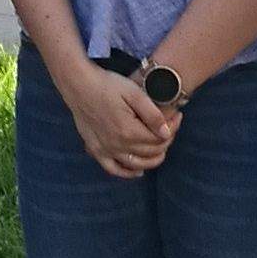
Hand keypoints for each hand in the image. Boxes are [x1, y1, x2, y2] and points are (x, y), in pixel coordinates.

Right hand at [55, 56, 177, 179]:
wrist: (78, 84)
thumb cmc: (107, 85)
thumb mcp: (134, 93)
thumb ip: (152, 114)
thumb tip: (166, 133)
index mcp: (129, 131)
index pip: (159, 139)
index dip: (173, 129)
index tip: (178, 116)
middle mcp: (118, 145)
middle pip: (150, 152)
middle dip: (166, 141)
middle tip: (171, 127)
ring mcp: (106, 149)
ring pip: (136, 164)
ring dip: (152, 160)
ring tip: (161, 147)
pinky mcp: (95, 149)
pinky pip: (113, 168)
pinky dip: (127, 173)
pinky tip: (137, 171)